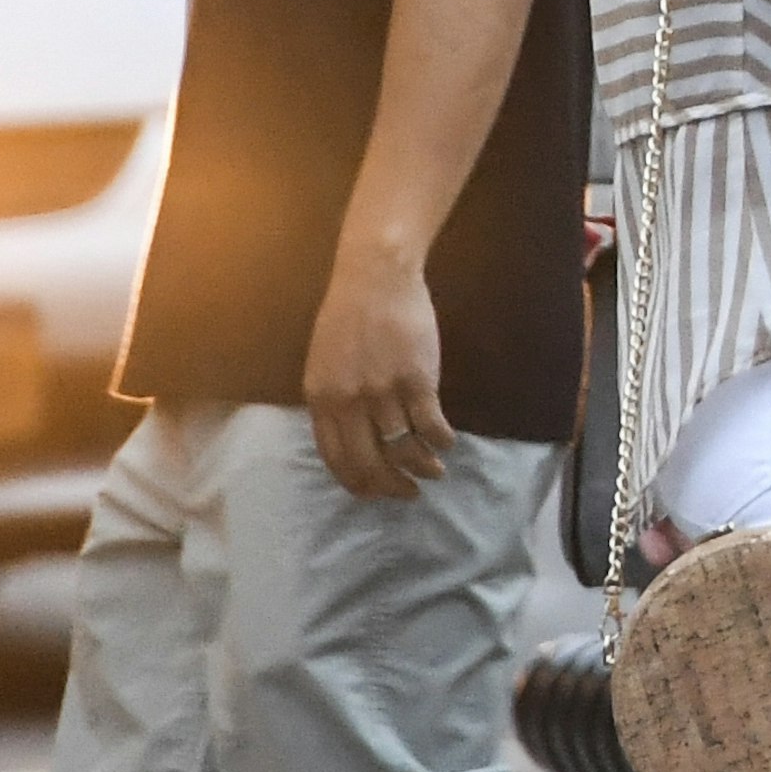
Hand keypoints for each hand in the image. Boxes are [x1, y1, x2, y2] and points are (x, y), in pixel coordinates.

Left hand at [303, 251, 454, 497]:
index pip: (337, 458)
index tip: (375, 492)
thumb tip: (351, 434)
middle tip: (408, 494)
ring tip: (436, 473)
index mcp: (322, 399)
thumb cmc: (348, 315)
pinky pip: (430, 423)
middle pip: (369, 462)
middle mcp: (349, 403)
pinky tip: (448, 444)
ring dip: (422, 467)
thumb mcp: (324, 362)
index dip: (358, 482)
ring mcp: (384, 392)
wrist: (376, 277)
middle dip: (390, 486)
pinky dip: (440, 440)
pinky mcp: (417, 379)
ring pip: (403, 448)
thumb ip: (333, 399)